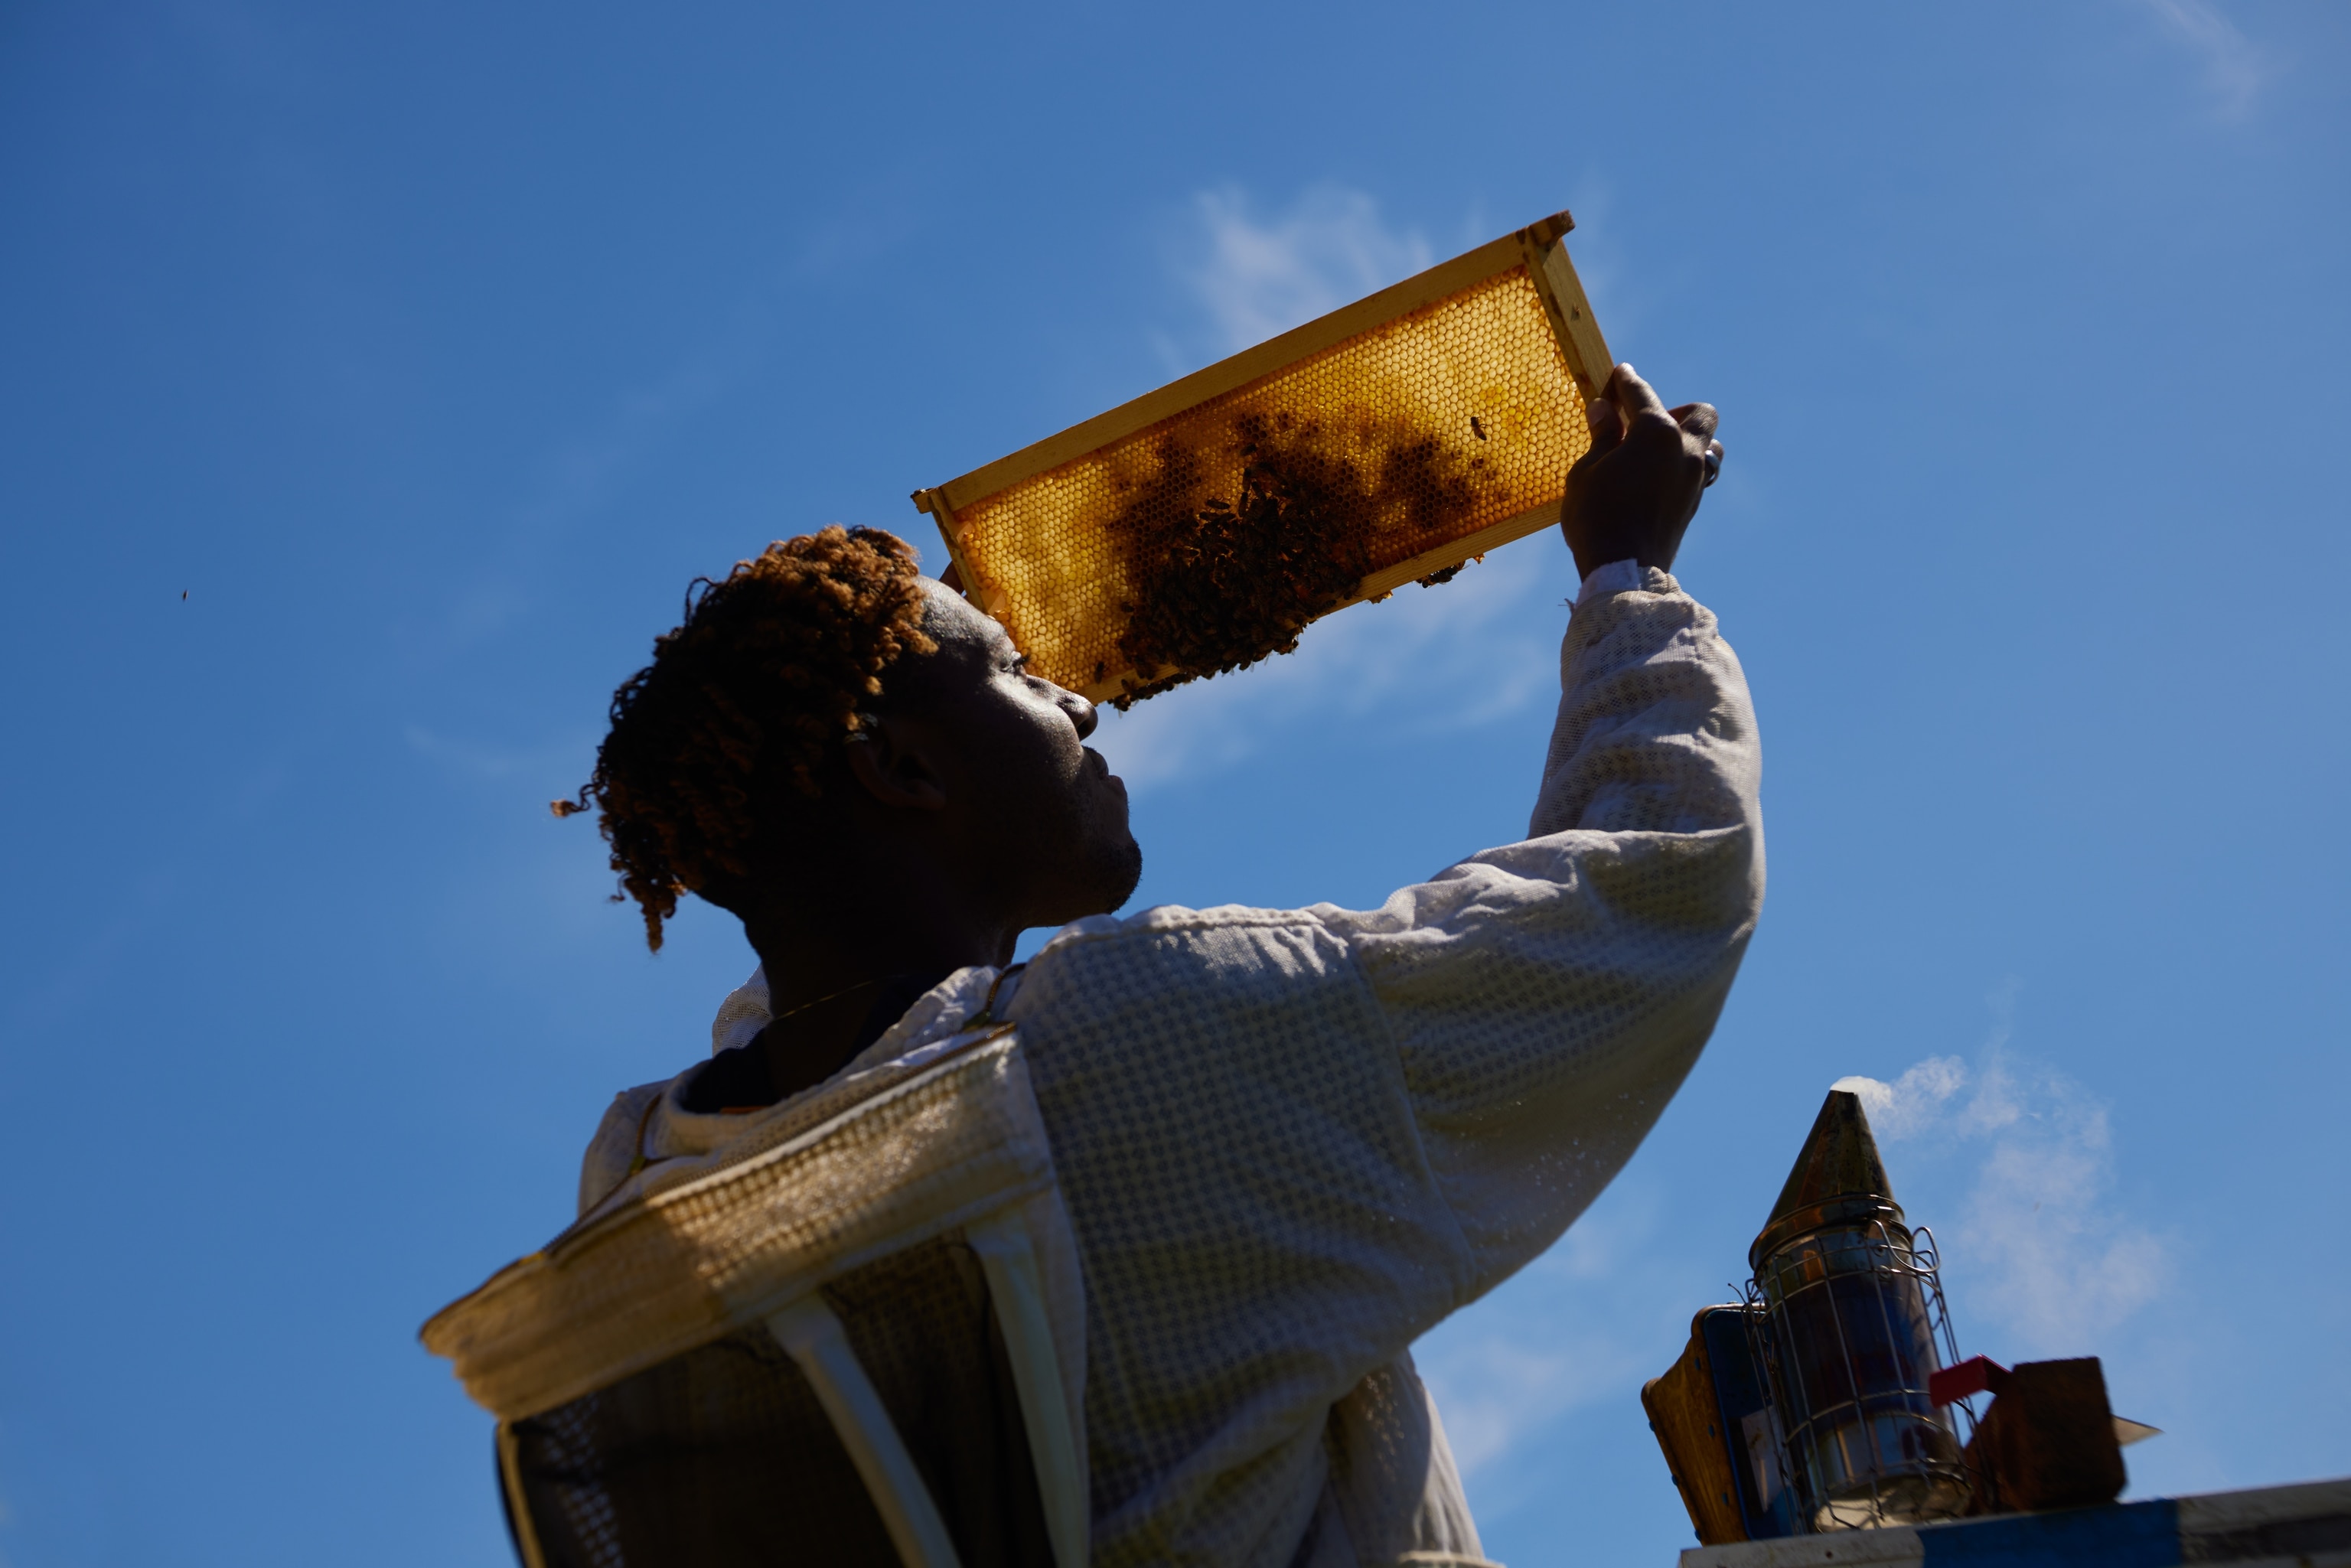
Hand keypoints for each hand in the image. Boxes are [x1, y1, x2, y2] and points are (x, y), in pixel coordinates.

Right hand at [1559, 363, 1722, 580]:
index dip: (1625, 381)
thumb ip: (1601, 437)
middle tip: (1644, 421)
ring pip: (1709, 443)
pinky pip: (1699, 471)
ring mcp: (1696, 478)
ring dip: (1689, 439)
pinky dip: (1682, 465)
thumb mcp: (1587, 472)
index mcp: (1656, 433)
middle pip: (1699, 413)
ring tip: (1657, 451)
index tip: (1618, 373)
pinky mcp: (1695, 503)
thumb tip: (1605, 410)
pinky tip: (1656, 476)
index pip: (1640, 394)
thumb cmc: (1597, 517)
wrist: (1624, 572)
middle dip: (1675, 409)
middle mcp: (1685, 449)